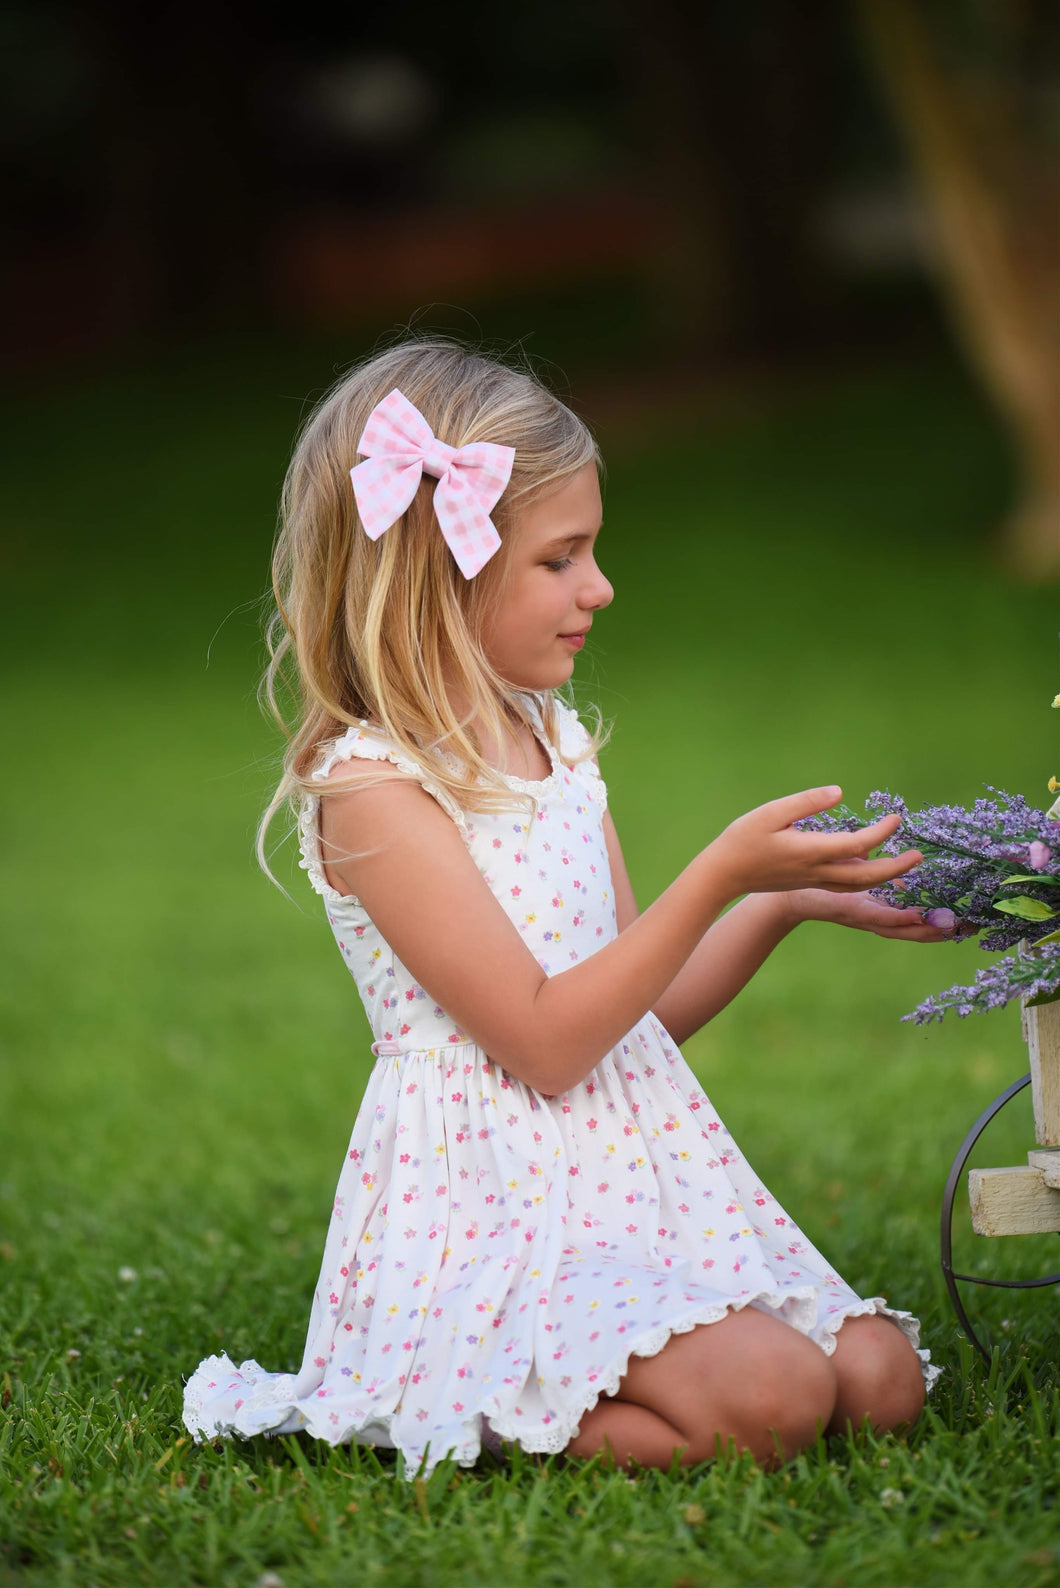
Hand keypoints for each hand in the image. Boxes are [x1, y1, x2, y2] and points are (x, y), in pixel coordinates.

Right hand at [706, 786, 921, 901]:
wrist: (723, 875)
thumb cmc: (742, 839)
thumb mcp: (770, 813)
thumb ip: (806, 802)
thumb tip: (839, 792)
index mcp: (810, 851)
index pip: (857, 844)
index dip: (881, 832)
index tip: (896, 818)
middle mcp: (816, 870)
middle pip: (866, 876)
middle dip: (896, 867)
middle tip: (918, 856)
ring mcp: (813, 880)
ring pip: (857, 885)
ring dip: (885, 876)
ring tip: (903, 865)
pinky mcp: (809, 882)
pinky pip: (845, 884)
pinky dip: (866, 879)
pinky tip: (871, 867)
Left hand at [782, 888, 956, 940]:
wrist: (790, 893)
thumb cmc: (826, 884)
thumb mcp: (863, 880)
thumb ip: (886, 883)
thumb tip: (909, 881)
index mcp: (882, 913)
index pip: (919, 923)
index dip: (945, 924)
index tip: (972, 923)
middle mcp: (877, 922)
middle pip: (917, 932)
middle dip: (944, 932)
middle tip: (972, 928)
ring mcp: (866, 920)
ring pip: (902, 929)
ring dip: (928, 928)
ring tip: (953, 926)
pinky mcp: (853, 912)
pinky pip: (879, 917)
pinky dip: (899, 918)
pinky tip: (918, 915)